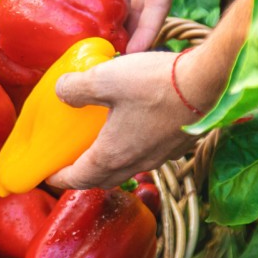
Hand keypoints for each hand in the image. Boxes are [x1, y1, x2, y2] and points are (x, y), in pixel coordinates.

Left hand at [44, 50, 204, 189]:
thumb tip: (60, 92)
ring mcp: (160, 157)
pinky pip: (148, 156)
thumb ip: (75, 88)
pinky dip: (133, 151)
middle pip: (102, 179)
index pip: (78, 179)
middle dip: (84, 175)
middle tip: (71, 161)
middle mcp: (136, 163)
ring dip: (110, 164)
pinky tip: (134, 128)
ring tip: (101, 144)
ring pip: (127, 169)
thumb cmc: (155, 83)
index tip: (48, 174)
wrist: (209, 83)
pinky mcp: (177, 145)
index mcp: (112, 155)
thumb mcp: (104, 78)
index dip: (59, 178)